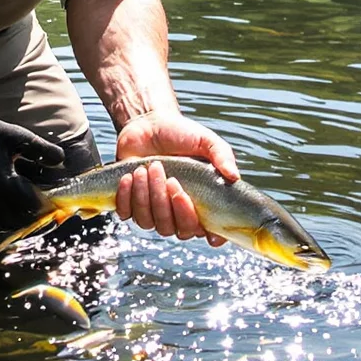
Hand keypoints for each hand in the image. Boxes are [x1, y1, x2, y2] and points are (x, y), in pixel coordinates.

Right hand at [0, 103, 68, 233]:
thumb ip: (40, 150)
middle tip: (40, 199)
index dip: (49, 205)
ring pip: (5, 226)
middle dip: (33, 211)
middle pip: (23, 221)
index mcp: (6, 186)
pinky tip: (1, 203)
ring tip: (21, 200)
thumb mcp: (13, 136)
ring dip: (16, 217)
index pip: (38, 207)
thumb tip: (62, 160)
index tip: (57, 199)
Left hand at [113, 111, 237, 244]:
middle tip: (170, 178)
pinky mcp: (130, 204)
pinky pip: (127, 213)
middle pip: (176, 229)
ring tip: (147, 169)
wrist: (149, 124)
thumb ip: (222, 156)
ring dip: (147, 197)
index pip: (209, 231)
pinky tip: (130, 176)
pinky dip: (127, 196)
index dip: (213, 237)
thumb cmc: (181, 134)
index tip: (210, 234)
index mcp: (200, 203)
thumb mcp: (206, 141)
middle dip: (171, 205)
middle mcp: (177, 212)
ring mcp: (153, 210)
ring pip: (149, 222)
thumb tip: (233, 176)